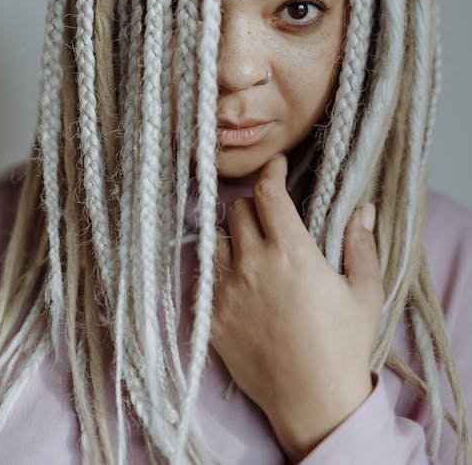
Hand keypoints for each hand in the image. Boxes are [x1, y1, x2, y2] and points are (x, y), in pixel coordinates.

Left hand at [209, 153, 383, 461]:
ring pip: (214, 239)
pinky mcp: (211, 316)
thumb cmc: (343, 346)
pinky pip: (203, 277)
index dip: (271, 172)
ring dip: (231, 235)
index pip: (269, 193)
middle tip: (268, 215)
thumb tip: (364, 209)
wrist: (313, 402)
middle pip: (237, 210)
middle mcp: (253, 265)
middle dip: (254, 205)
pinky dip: (217, 271)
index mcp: (292, 253)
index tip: (277, 165)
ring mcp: (227, 291)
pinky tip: (234, 280)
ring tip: (248, 247)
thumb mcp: (364, 292)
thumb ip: (361, 245)